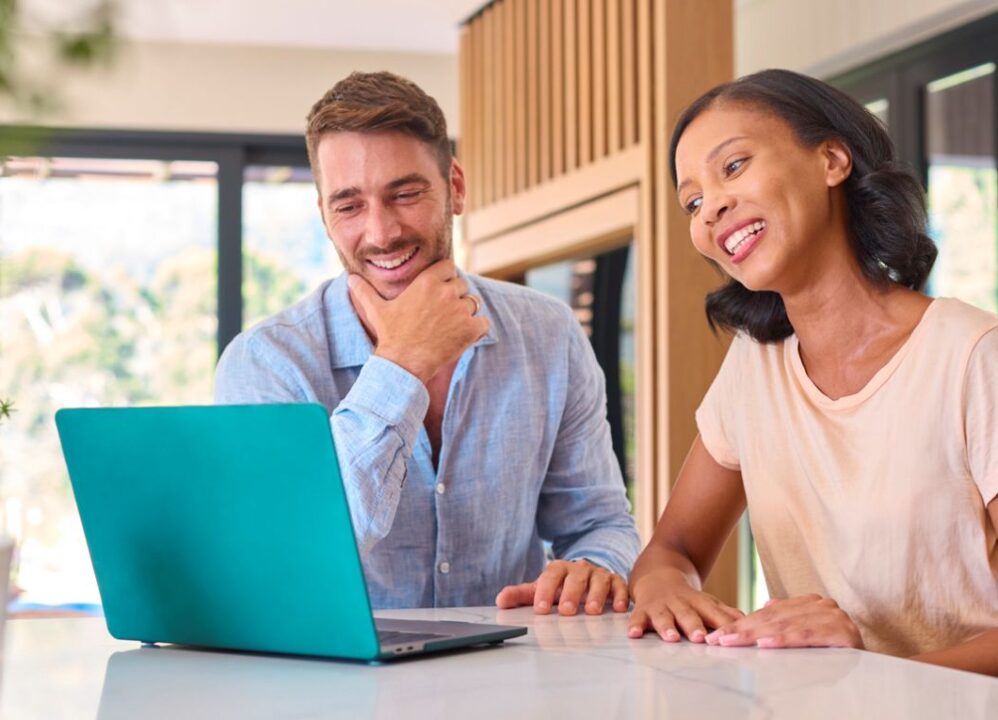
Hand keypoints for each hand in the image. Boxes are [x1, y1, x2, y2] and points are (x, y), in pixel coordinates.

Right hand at [348, 259, 488, 383]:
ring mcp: (460, 310)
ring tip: (451, 326)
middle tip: (443, 313)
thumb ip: (365, 292)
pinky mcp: (471, 329)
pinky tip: (463, 336)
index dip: (446, 277)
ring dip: (466, 312)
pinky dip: (477, 329)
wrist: (403, 364)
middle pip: (462, 285)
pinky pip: (484, 322)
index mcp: (426, 282)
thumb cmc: (390, 336)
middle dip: (455, 296)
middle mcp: (446, 292)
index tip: (440, 289)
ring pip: (473, 303)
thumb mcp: (376, 310)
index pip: (449, 266)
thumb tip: (350, 278)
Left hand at [495, 559, 628, 615]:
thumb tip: (500, 600)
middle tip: (566, 611)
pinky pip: (620, 585)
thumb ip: (521, 595)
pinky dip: (621, 595)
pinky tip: (619, 608)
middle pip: (575, 578)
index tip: (541, 609)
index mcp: (559, 569)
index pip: (551, 576)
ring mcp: (598, 575)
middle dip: (571, 594)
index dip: (545, 591)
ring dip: (596, 595)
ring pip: (598, 581)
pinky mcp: (615, 581)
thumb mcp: (542, 589)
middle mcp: (579, 569)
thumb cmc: (561, 587)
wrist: (586, 576)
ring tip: (593, 611)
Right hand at [627, 567, 743, 641]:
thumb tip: (750, 623)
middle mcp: (679, 603)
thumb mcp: (707, 602)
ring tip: (671, 638)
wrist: (657, 574)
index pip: (713, 613)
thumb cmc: (687, 598)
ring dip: (667, 627)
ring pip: (664, 616)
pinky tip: (633, 634)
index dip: (721, 624)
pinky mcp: (643, 610)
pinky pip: (637, 618)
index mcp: (698, 602)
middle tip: (701, 638)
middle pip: (688, 615)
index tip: (730, 636)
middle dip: (694, 626)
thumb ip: (726, 614)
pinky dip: (635, 626)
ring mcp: (660, 606)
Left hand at [704, 594, 862, 648]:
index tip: (717, 637)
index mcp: (812, 603)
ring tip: (734, 641)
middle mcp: (823, 606)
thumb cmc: (837, 654)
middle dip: (742, 630)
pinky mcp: (844, 634)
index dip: (741, 625)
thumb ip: (788, 619)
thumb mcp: (807, 633)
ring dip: (756, 634)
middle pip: (773, 619)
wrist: (877, 672)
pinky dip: (785, 640)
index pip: (769, 615)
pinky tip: (765, 644)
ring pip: (786, 626)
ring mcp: (834, 617)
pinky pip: (807, 636)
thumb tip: (767, 605)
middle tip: (718, 641)